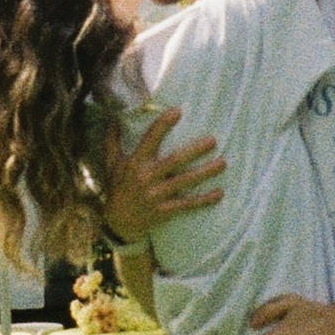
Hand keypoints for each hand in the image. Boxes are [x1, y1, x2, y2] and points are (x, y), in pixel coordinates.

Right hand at [100, 106, 225, 243]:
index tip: (178, 111)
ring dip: (205, 172)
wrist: (118, 223)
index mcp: (135, 162)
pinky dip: (204, 200)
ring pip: (185, 182)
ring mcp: (157, 195)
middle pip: (174, 161)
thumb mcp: (112, 163)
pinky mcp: (165, 211)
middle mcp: (147, 178)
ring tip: (223, 163)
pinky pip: (188, 205)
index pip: (150, 140)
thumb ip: (113, 139)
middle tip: (213, 140)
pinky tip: (219, 193)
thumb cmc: (118, 187)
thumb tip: (114, 115)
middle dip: (194, 151)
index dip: (163, 125)